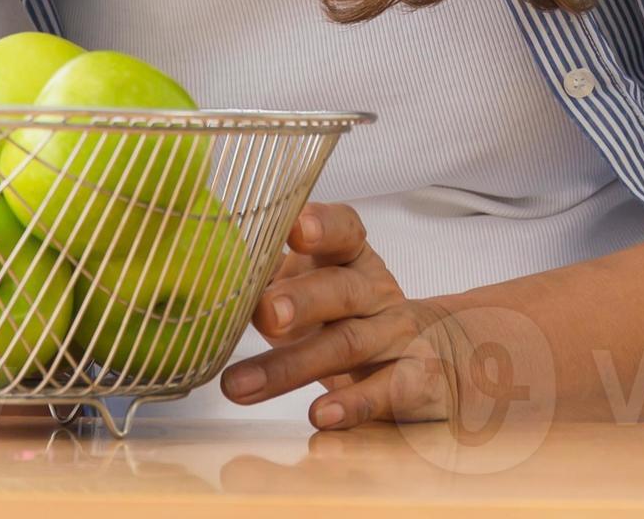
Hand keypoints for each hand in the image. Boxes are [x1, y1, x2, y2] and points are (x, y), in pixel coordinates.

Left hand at [221, 202, 474, 428]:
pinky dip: (353, 405)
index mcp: (352, 260)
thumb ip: (271, 281)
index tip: (294, 229)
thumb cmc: (352, 318)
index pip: (345, 230)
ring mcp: (399, 339)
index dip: (323, 226)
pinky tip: (320, 417)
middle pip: (341, 290)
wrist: (439, 356)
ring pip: (349, 345)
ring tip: (240, 386)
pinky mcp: (416, 384)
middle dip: (302, 300)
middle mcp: (377, 293)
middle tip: (264, 313)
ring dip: (292, 366)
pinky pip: (386, 393)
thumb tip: (204, 280)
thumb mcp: (318, 289)